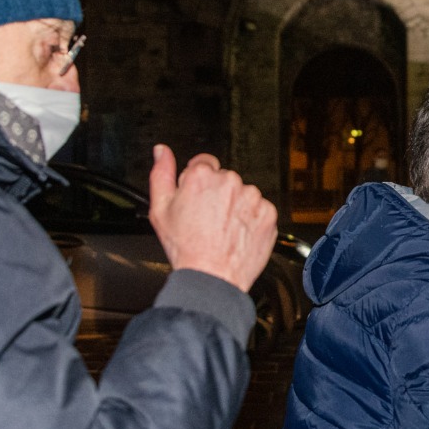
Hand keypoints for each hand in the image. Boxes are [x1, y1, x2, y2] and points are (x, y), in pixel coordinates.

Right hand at [147, 145, 277, 291]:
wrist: (212, 277)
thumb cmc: (186, 248)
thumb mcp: (160, 209)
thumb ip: (161, 173)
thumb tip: (162, 151)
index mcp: (202, 176)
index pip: (204, 163)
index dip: (199, 182)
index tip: (199, 198)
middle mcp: (229, 182)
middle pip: (225, 180)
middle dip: (217, 195)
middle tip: (207, 219)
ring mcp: (251, 197)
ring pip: (243, 195)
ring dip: (236, 207)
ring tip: (222, 230)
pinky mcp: (268, 212)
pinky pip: (260, 210)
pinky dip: (251, 220)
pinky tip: (237, 234)